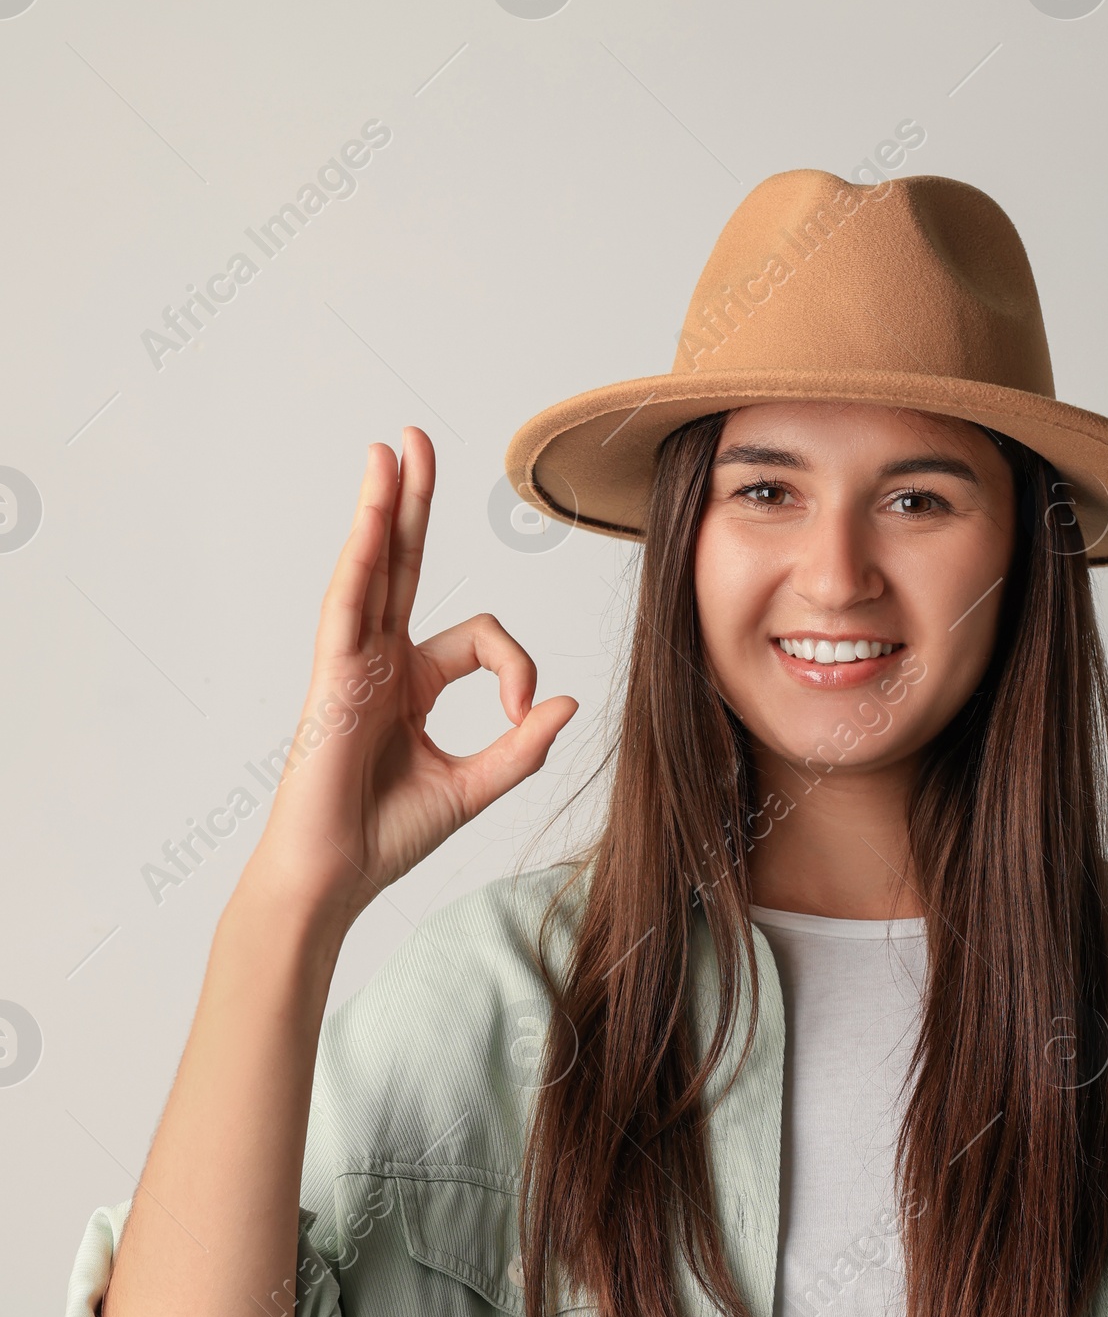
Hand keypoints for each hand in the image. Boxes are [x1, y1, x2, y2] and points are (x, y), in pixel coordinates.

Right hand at [244, 428, 576, 926]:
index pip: (480, 639)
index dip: (517, 667)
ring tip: (393, 448)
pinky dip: (363, 552)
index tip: (527, 711)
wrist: (335, 876)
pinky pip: (348, 599)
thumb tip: (568, 702)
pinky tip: (374, 507)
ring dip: (384, 505)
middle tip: (417, 440)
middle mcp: (378, 661)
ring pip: (372, 567)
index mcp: (411, 683)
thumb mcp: (475, 786)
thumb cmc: (387, 837)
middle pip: (403, 564)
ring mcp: (351, 662)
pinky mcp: (330, 673)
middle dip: (415, 502)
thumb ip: (522, 746)